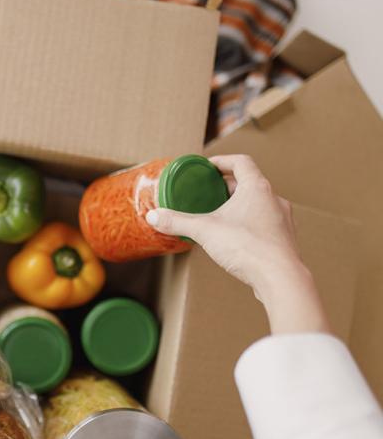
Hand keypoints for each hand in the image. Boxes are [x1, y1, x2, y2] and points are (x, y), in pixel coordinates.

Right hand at [146, 154, 328, 333]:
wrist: (280, 277)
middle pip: (249, 183)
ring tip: (221, 215)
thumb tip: (154, 217)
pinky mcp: (284, 239)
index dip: (223, 161)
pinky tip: (236, 237)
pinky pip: (265, 223)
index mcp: (257, 188)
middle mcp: (274, 199)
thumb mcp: (204, 231)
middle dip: (227, 186)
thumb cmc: (247, 247)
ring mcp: (282, 219)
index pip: (241, 162)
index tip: (208, 167)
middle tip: (208, 192)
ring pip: (259, 204)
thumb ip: (178, 222)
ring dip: (240, 205)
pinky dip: (249, 223)